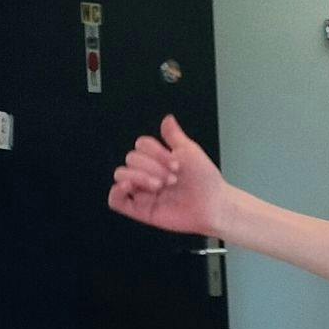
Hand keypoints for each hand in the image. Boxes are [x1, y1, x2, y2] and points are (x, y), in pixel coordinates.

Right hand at [107, 115, 228, 234]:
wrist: (213, 206)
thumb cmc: (205, 181)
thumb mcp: (191, 152)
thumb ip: (174, 135)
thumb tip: (167, 118)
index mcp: (158, 159)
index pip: (141, 145)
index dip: (156, 151)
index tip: (177, 163)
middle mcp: (148, 173)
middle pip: (131, 158)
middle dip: (152, 167)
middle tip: (173, 178)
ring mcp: (142, 191)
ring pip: (121, 175)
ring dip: (139, 177)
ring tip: (159, 186)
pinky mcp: (139, 209)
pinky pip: (115, 201)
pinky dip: (116, 192)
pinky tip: (129, 187)